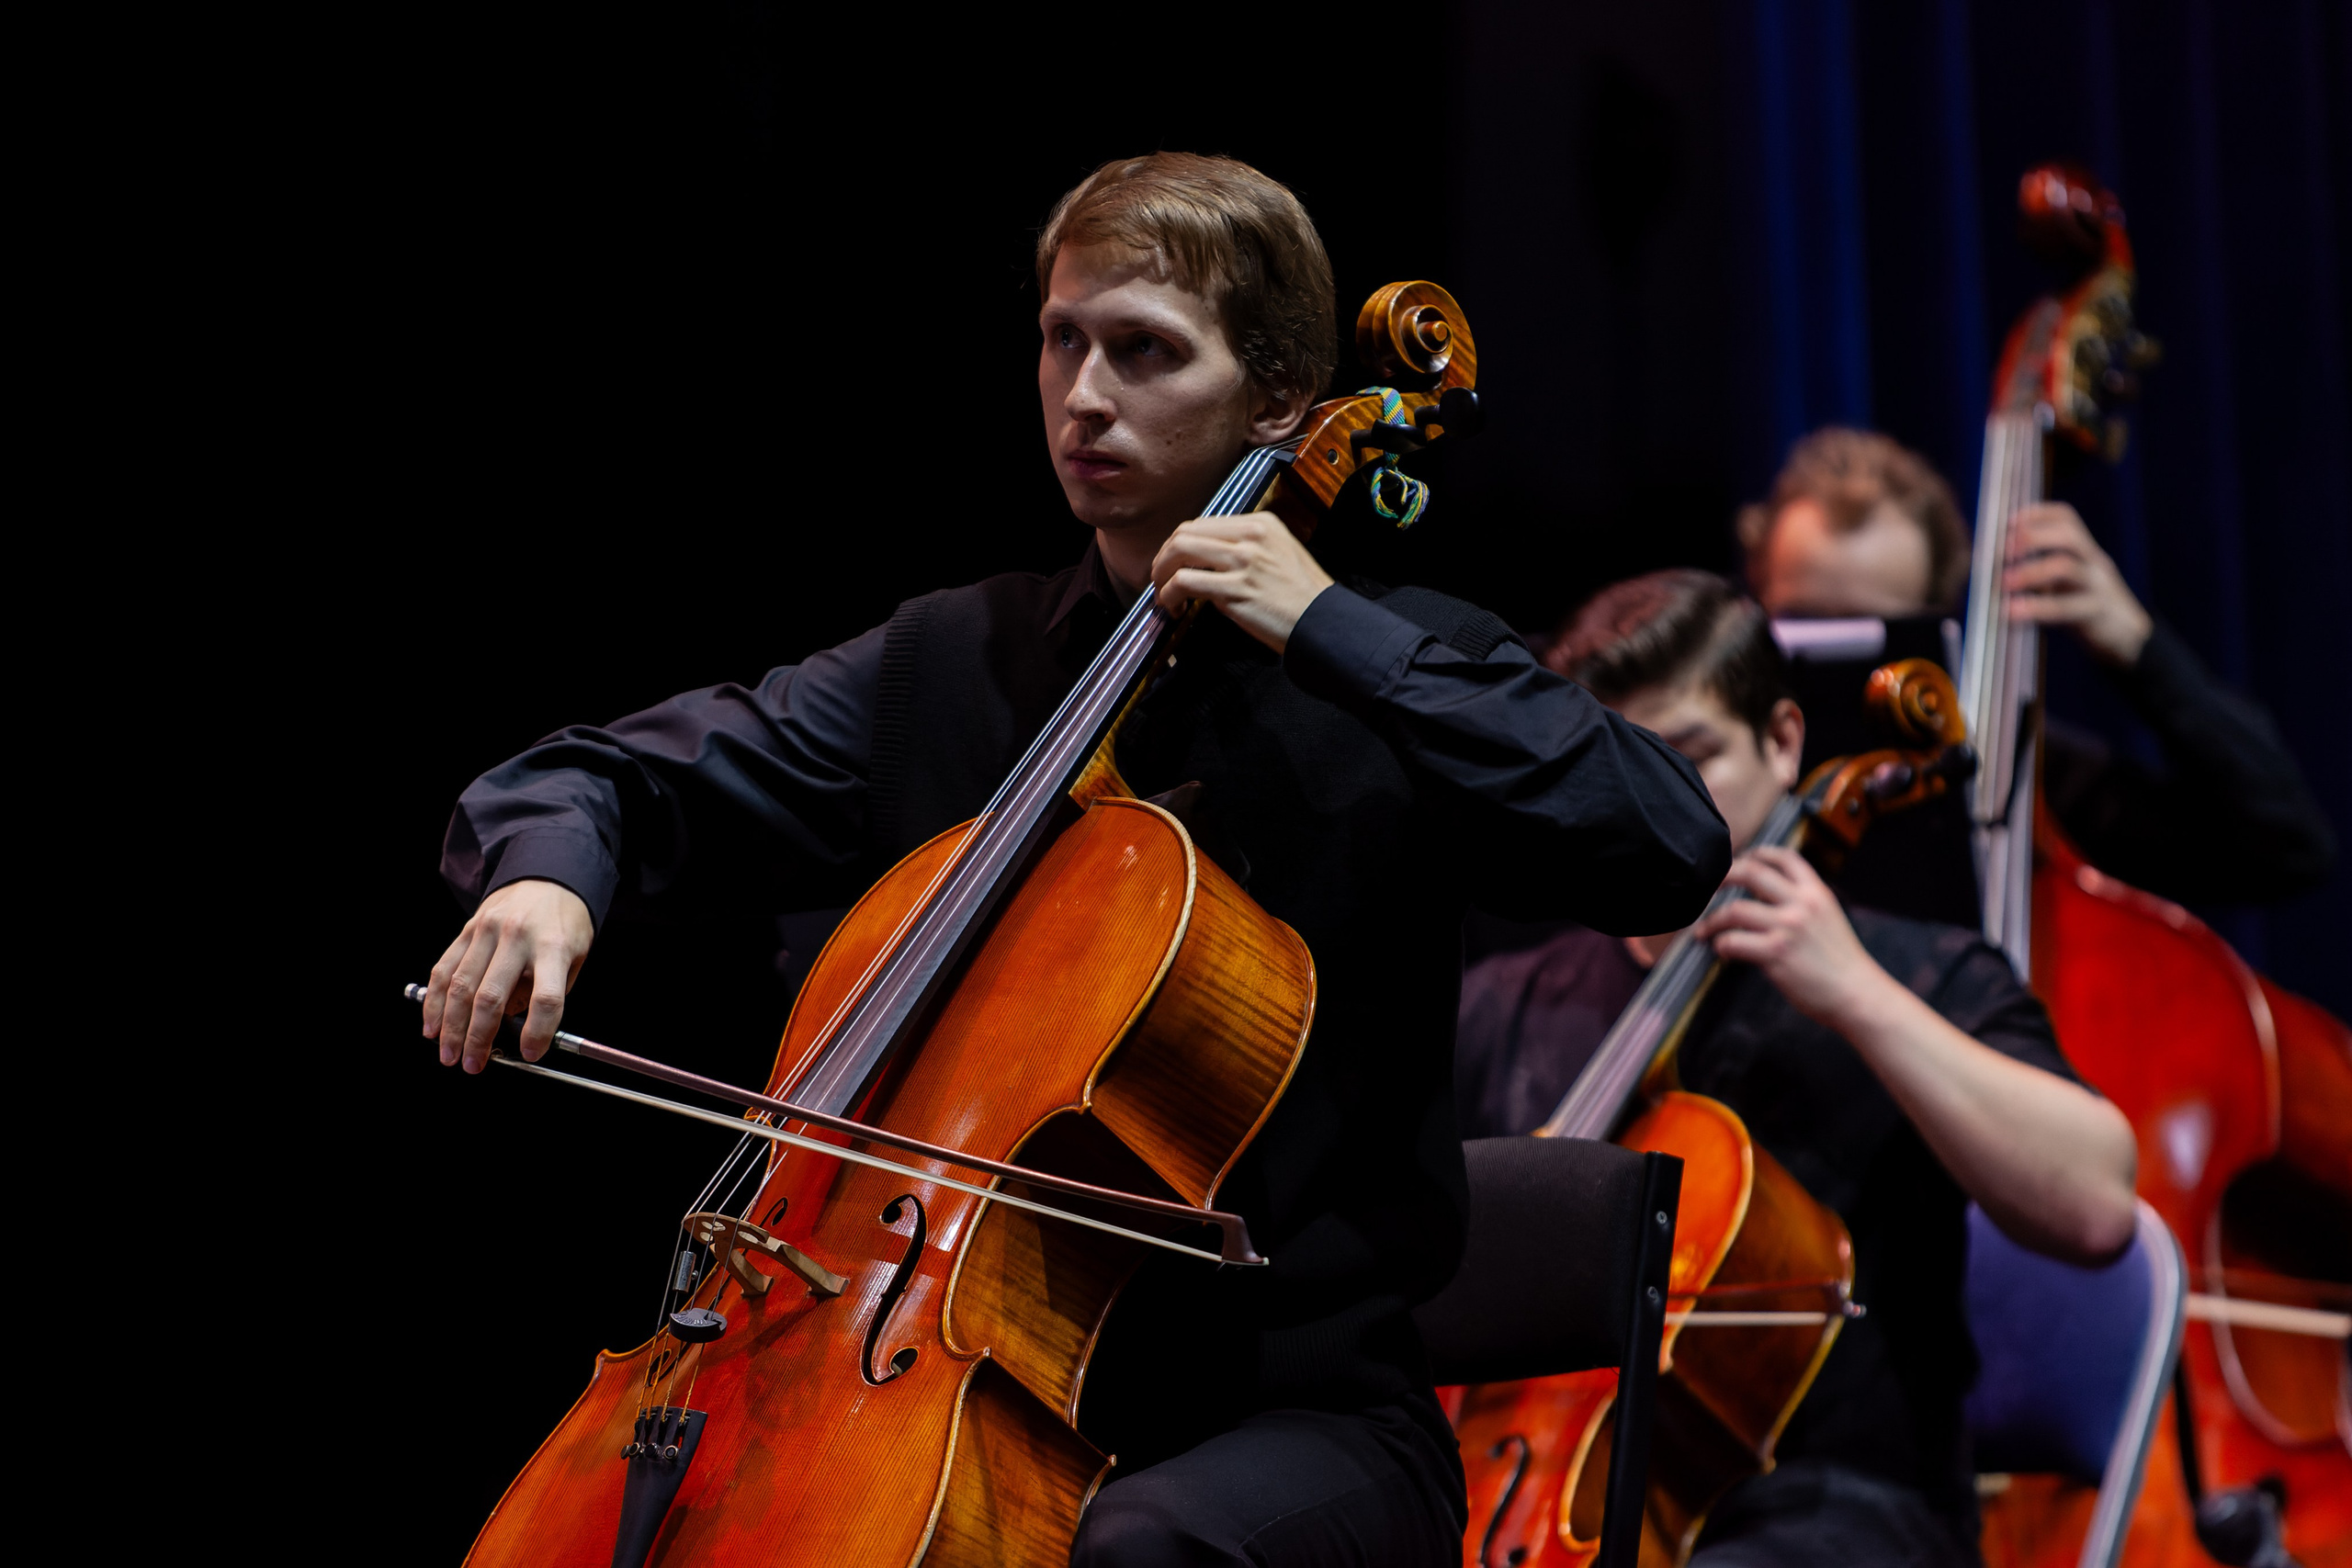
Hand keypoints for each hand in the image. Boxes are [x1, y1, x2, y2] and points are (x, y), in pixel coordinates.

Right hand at [422, 878, 593, 1072]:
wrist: (550, 875)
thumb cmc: (565, 924)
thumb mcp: (574, 956)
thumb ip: (548, 990)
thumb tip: (513, 1029)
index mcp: (554, 946)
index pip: (547, 997)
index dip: (538, 1030)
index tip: (530, 1054)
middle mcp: (517, 937)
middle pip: (491, 996)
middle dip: (478, 1037)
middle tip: (473, 1065)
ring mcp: (487, 930)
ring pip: (460, 985)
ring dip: (451, 1026)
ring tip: (449, 1055)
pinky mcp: (467, 929)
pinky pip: (444, 968)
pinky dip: (434, 1001)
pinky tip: (432, 1025)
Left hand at [1151, 512, 1334, 652]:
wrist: (1323, 623)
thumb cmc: (1301, 596)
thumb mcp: (1279, 554)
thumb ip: (1245, 549)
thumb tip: (1204, 559)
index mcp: (1261, 523)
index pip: (1203, 524)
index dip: (1178, 545)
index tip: (1172, 565)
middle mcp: (1252, 535)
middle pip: (1185, 532)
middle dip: (1163, 557)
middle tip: (1160, 579)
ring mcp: (1244, 561)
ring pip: (1179, 551)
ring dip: (1161, 575)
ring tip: (1164, 595)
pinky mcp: (1236, 589)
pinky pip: (1185, 582)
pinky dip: (1170, 594)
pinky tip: (1175, 608)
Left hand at [1693, 847, 1886, 1026]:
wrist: (1858, 994)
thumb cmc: (1842, 963)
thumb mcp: (1829, 919)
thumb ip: (1803, 904)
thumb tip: (1769, 896)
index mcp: (1816, 893)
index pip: (1785, 857)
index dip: (1758, 853)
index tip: (1741, 859)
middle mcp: (1801, 904)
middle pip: (1750, 873)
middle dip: (1723, 877)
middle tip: (1708, 887)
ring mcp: (1788, 928)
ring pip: (1734, 910)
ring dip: (1712, 920)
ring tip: (1704, 930)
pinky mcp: (1776, 953)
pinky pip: (1733, 941)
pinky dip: (1721, 945)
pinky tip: (1723, 950)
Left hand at [2003, 503, 2151, 666]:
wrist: (2130, 639)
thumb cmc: (2087, 608)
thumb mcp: (2067, 583)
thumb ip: (2042, 572)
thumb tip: (1994, 566)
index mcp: (2085, 551)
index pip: (2066, 518)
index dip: (2036, 514)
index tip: (2008, 522)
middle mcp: (2093, 562)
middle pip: (2068, 535)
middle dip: (2032, 537)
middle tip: (2004, 553)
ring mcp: (2098, 586)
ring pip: (2066, 567)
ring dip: (2030, 572)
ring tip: (2004, 584)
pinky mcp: (2097, 614)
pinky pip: (2067, 607)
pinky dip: (2036, 608)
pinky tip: (2012, 613)